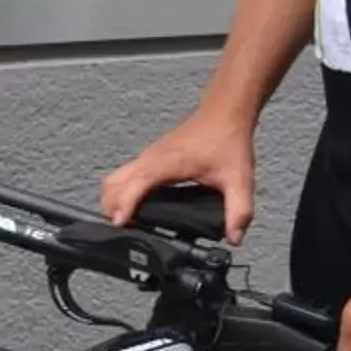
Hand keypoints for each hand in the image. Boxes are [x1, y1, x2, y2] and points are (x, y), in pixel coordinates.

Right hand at [101, 105, 257, 241]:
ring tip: (124, 225)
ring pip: (115, 178)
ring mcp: (148, 156)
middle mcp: (151, 158)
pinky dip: (120, 192)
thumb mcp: (239, 179)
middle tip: (121, 234)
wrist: (225, 112)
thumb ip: (239, 211)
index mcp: (168, 163)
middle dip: (111, 208)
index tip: (120, 225)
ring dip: (112, 200)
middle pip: (114, 183)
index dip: (125, 205)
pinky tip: (133, 208)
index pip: (135, 184)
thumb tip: (234, 239)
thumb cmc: (228, 140)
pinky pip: (125, 175)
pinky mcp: (151, 157)